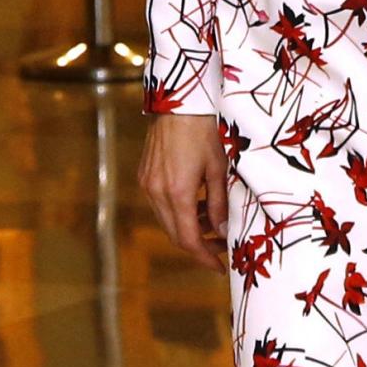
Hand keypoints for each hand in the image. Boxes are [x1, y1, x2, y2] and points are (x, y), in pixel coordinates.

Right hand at [138, 114, 228, 272]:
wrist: (179, 99)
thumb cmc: (204, 129)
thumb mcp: (218, 167)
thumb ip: (219, 203)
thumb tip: (222, 231)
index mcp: (177, 192)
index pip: (188, 239)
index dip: (204, 257)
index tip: (220, 267)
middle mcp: (156, 191)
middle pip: (175, 234)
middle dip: (198, 244)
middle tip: (220, 247)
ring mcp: (148, 182)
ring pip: (166, 220)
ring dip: (188, 226)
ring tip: (213, 221)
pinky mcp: (145, 173)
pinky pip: (160, 203)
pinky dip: (178, 211)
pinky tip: (196, 202)